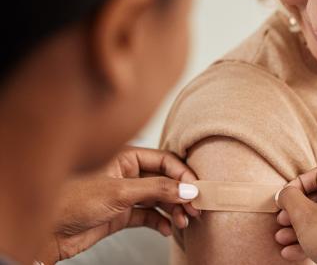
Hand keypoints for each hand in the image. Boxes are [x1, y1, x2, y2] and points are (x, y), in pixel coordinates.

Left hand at [38, 146, 199, 263]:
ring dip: (174, 209)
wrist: (46, 232)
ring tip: (183, 221)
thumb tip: (187, 188)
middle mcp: (127, 173)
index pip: (164, 160)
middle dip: (181, 194)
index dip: (183, 173)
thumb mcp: (119, 192)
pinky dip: (161, 222)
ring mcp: (125, 194)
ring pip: (159, 198)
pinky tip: (167, 229)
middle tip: (195, 208)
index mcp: (125, 156)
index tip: (197, 188)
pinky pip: (149, 215)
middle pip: (165, 179)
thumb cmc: (71, 202)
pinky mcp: (122, 214)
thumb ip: (156, 189)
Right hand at [274, 165, 316, 264]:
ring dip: (300, 228)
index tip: (284, 198)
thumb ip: (289, 198)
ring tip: (282, 240)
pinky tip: (293, 253)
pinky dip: (314, 240)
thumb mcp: (303, 215)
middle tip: (281, 221)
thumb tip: (285, 193)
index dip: (297, 184)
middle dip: (295, 211)